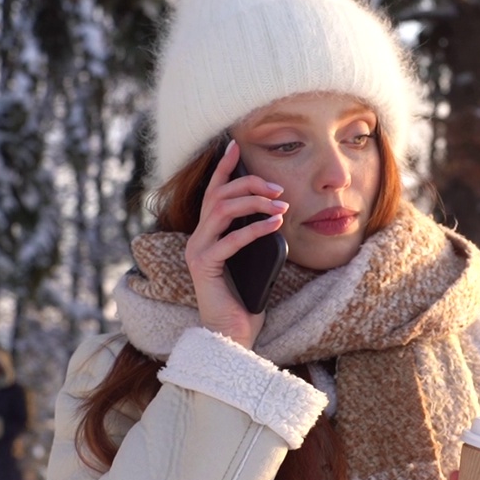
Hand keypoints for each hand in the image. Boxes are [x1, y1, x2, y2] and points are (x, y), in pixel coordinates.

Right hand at [185, 140, 288, 348]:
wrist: (232, 334)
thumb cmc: (245, 298)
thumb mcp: (255, 260)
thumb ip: (255, 236)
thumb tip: (275, 213)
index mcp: (208, 233)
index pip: (213, 192)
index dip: (223, 168)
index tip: (235, 145)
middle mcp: (198, 238)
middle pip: (219, 196)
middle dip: (250, 185)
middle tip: (279, 190)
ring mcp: (198, 251)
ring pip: (222, 211)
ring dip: (254, 203)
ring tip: (281, 207)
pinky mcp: (205, 267)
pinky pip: (230, 240)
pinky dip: (255, 229)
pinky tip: (275, 225)